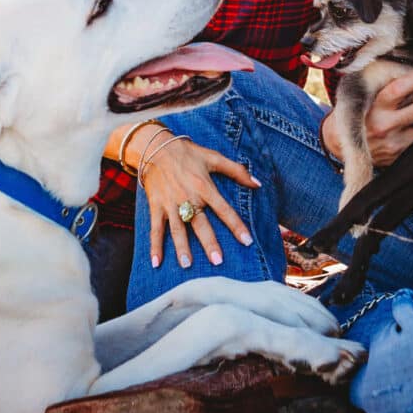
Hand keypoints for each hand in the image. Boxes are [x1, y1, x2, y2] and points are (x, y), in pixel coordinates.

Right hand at [139, 137, 257, 268]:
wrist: (155, 147)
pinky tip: (156, 263)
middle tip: (218, 261)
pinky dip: (154, 246)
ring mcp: (170, 204)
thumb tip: (258, 184)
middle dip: (209, 243)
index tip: (247, 241)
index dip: (236, 225)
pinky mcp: (156, 207)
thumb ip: (237, 171)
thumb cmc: (188, 153)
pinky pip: (155, 229)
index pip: (224, 210)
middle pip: (200, 224)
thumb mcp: (213, 157)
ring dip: (182, 247)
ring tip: (187, 265)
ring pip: (177, 229)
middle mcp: (188, 197)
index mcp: (204, 186)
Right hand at [364, 64, 412, 168]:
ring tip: (408, 113)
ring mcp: (391, 142)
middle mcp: (383, 124)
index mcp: (374, 106)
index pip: (399, 88)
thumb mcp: (363, 96)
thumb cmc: (354, 113)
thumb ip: (385, 86)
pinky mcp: (396, 154)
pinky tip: (402, 130)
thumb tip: (411, 71)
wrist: (337, 145)